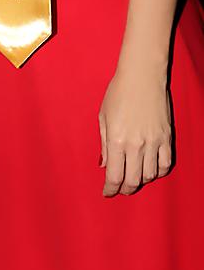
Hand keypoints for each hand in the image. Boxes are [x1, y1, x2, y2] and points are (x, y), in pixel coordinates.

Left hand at [99, 64, 171, 196]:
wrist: (142, 77)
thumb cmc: (118, 93)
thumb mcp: (103, 117)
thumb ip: (104, 145)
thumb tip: (105, 166)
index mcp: (117, 140)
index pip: (115, 176)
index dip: (110, 189)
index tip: (107, 192)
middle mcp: (136, 145)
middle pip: (133, 180)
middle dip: (125, 188)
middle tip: (120, 189)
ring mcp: (154, 142)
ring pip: (150, 175)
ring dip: (141, 180)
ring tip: (133, 178)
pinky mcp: (167, 138)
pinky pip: (166, 164)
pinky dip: (158, 172)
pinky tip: (151, 170)